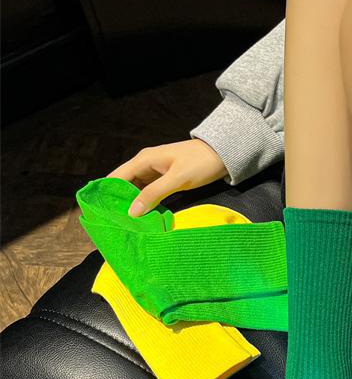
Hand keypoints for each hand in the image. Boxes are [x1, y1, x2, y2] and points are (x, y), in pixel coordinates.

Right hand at [106, 138, 227, 216]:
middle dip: (118, 202)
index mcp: (144, 160)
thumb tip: (131, 212)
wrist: (224, 154)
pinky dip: (145, 204)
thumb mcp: (177, 179)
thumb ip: (154, 194)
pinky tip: (143, 217)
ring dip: (132, 205)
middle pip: (124, 185)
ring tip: (126, 224)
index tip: (100, 213)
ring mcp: (155, 172)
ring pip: (136, 190)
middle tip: (113, 224)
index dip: (106, 194)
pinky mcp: (164, 179)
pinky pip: (148, 193)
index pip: (116, 178)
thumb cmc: (201, 163)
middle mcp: (145, 165)